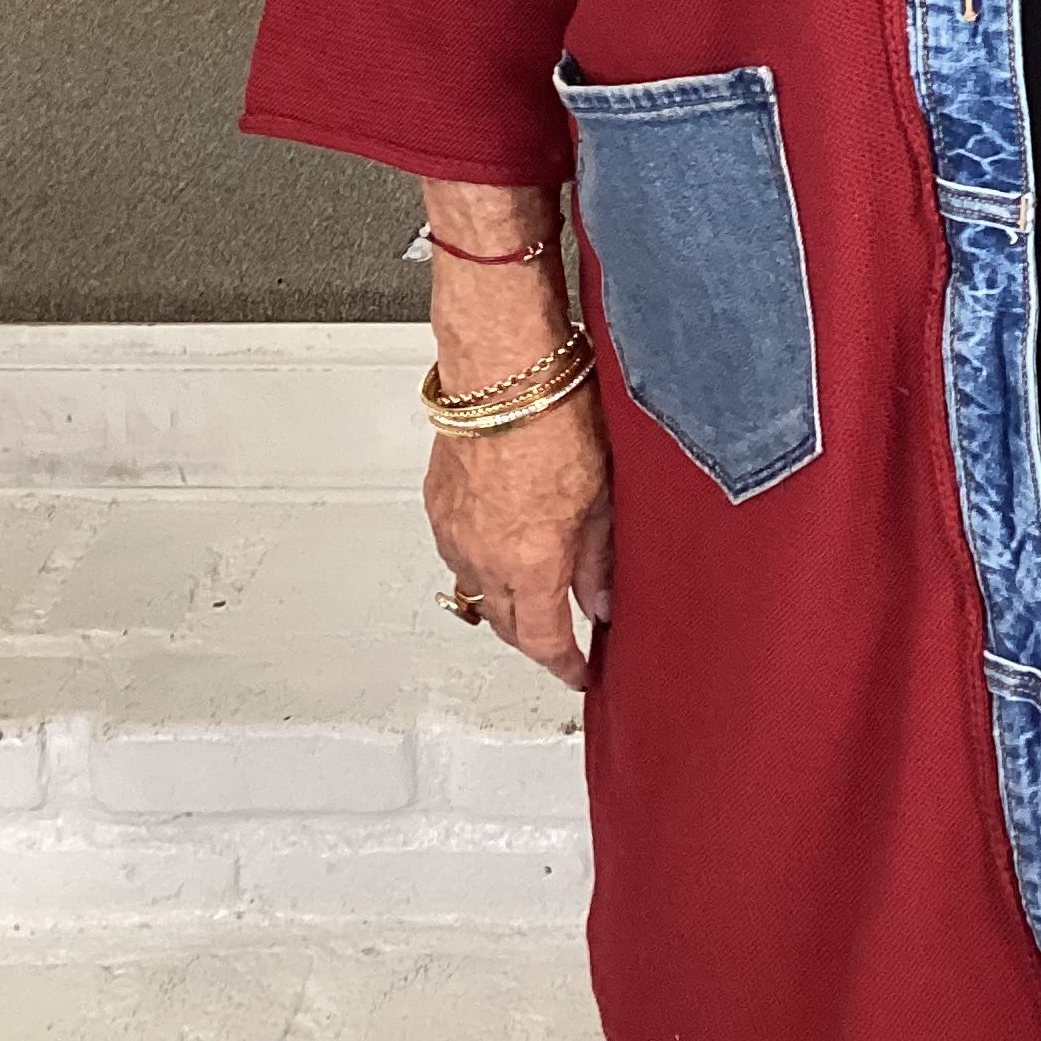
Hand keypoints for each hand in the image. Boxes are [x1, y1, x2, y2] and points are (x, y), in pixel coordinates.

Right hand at [425, 389, 612, 691]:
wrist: (503, 368)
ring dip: (504, 599)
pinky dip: (479, 561)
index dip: (564, 665)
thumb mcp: (602, 495)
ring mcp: (455, 528)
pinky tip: (499, 545)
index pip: (543, 641)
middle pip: (506, 623)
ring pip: (476, 588)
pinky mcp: (439, 500)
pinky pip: (456, 550)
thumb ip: (598, 558)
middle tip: (562, 637)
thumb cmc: (557, 413)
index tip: (578, 672)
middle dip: (534, 638)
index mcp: (530, 563)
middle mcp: (484, 555)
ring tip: (531, 593)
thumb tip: (600, 601)